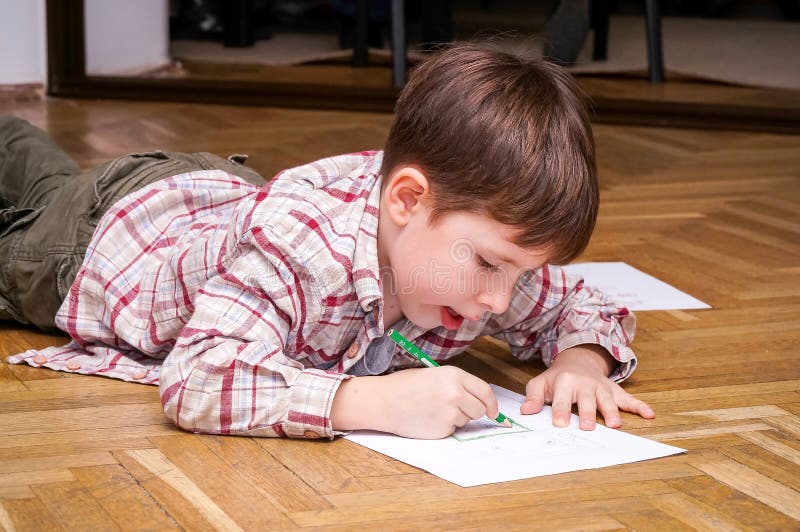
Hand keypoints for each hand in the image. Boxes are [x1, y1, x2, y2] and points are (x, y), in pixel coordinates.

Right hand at [331, 366, 500, 438]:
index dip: (492, 404)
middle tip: (453, 408)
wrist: (384, 401)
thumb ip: (458, 385)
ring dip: (455, 418)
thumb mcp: (435, 375)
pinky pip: (452, 430)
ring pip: (465, 421)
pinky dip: (443, 427)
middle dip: (472, 411)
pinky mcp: (442, 429)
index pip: (485, 391)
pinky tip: (427, 419)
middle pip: (479, 409)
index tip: (493, 411)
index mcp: (454, 375)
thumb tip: (480, 401)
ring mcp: (450, 413)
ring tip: (432, 409)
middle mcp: (456, 393)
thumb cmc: (405, 386)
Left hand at [521, 345, 653, 429]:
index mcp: (565, 382)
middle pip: (586, 401)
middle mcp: (585, 384)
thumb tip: (526, 411)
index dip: (559, 412)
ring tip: (615, 425)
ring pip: (608, 400)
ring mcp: (601, 387)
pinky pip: (628, 398)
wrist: (578, 360)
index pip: (561, 400)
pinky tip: (650, 414)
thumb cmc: (557, 379)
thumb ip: (533, 397)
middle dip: (587, 413)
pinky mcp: (614, 390)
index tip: (559, 424)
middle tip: (587, 427)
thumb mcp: (540, 383)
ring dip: (612, 411)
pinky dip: (640, 406)